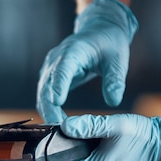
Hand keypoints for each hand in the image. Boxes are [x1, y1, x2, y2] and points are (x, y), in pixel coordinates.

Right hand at [36, 0, 137, 122]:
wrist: (98, 31)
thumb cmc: (108, 44)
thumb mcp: (117, 59)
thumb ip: (115, 80)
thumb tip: (113, 101)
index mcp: (73, 51)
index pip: (62, 69)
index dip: (58, 85)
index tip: (57, 102)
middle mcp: (56, 59)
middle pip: (46, 85)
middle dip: (50, 107)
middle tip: (58, 127)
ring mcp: (50, 68)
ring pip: (42, 93)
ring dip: (47, 110)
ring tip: (57, 129)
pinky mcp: (49, 76)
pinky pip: (44, 94)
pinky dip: (48, 108)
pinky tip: (57, 122)